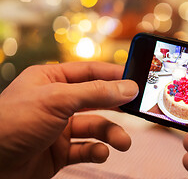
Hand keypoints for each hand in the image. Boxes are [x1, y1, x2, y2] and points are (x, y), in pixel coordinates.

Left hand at [0, 62, 138, 178]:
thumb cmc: (10, 123)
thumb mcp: (57, 100)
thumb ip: (96, 93)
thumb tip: (128, 87)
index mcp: (51, 80)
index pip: (90, 72)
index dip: (113, 75)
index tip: (137, 80)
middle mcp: (57, 102)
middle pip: (96, 99)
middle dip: (116, 106)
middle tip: (137, 109)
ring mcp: (58, 127)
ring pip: (94, 126)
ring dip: (111, 134)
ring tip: (123, 143)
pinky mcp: (59, 151)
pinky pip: (85, 149)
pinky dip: (96, 151)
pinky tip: (101, 153)